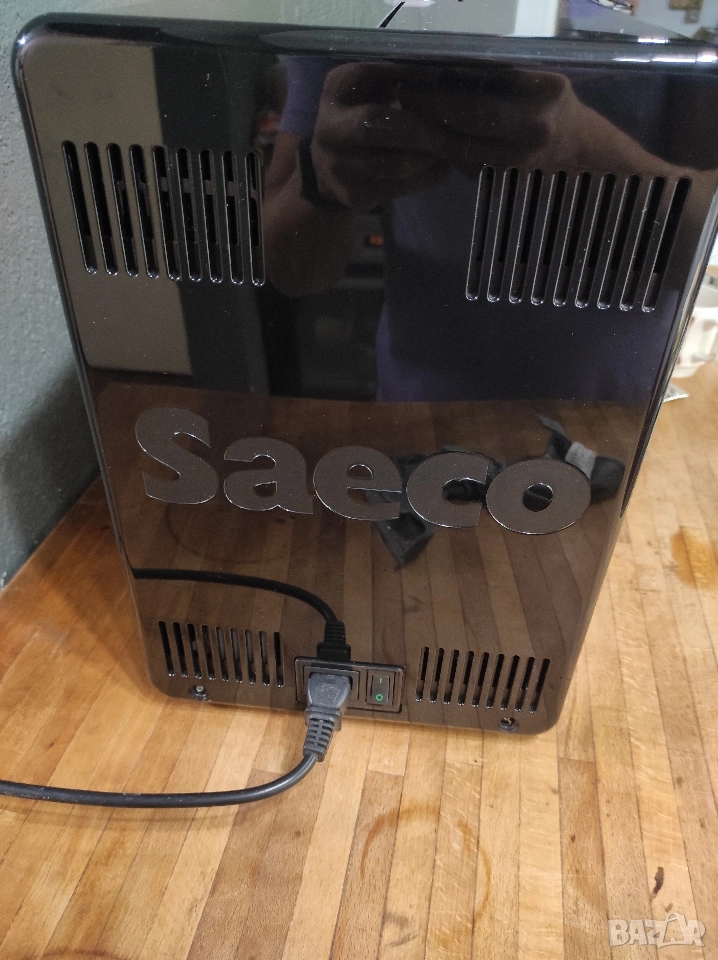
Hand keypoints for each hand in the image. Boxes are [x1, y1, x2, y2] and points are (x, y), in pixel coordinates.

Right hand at [310, 62, 451, 211]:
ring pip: (395, 164)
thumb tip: (441, 73)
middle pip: (377, 126)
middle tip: (454, 131)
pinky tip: (441, 167)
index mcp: (336, 91)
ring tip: (453, 148)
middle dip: (421, 129)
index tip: (439, 83)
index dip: (407, 82)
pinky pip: (399, 188)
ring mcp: (340, 169)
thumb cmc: (358, 114)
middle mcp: (330, 130)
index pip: (372, 76)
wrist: (326, 167)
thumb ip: (397, 75)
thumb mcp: (369, 85)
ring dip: (430, 156)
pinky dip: (427, 177)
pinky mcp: (356, 197)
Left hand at [397, 66, 583, 176]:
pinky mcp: (505, 177)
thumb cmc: (551, 104)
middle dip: (431, 106)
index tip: (415, 78)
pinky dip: (443, 149)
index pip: (485, 86)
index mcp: (543, 91)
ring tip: (407, 113)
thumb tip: (442, 73)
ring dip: (431, 131)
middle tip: (404, 94)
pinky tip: (426, 136)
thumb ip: (497, 78)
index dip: (445, 86)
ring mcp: (519, 158)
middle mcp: (533, 126)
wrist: (576, 148)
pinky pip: (465, 163)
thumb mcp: (535, 79)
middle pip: (469, 117)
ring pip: (462, 146)